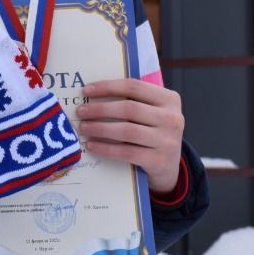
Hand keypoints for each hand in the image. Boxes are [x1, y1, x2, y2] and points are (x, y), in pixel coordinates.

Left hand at [76, 78, 184, 193]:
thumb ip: (133, 101)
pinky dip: (106, 148)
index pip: (134, 87)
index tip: (86, 90)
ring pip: (127, 131)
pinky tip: (92, 145)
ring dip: (100, 128)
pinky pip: (126, 152)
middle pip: (129, 108)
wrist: (169, 167)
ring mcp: (167, 141)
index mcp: (170, 99)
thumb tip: (94, 92)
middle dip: (100, 109)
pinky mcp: (158, 161)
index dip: (108, 87)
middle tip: (81, 112)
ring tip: (84, 128)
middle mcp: (172, 118)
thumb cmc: (153, 134)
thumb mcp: (152, 113)